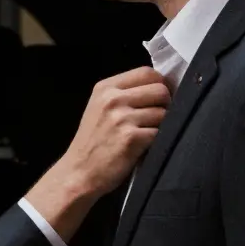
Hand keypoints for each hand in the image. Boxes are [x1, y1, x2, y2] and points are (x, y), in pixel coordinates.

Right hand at [24, 66, 168, 239]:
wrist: (78, 173)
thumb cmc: (92, 143)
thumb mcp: (99, 107)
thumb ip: (124, 93)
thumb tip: (160, 86)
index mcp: (105, 88)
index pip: (147, 72)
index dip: (159, 84)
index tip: (157, 99)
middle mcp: (113, 99)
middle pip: (160, 89)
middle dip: (165, 104)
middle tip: (156, 119)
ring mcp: (122, 118)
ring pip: (164, 112)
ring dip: (163, 124)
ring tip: (147, 134)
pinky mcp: (132, 138)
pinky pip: (161, 132)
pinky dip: (158, 140)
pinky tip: (145, 147)